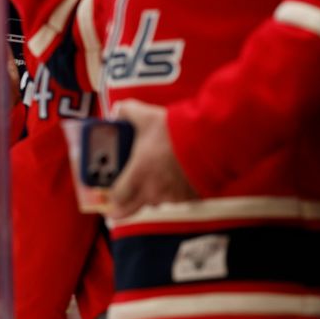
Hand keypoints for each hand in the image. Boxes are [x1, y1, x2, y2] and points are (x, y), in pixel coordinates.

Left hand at [107, 99, 197, 218]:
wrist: (210, 140)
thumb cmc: (175, 131)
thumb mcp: (147, 117)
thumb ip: (129, 112)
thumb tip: (119, 109)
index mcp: (138, 174)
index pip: (118, 197)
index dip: (112, 197)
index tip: (109, 194)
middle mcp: (153, 190)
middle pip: (132, 209)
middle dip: (124, 209)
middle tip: (118, 206)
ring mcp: (172, 196)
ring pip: (156, 201)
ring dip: (152, 194)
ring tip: (155, 178)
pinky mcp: (190, 197)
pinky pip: (177, 199)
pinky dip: (174, 191)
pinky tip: (176, 177)